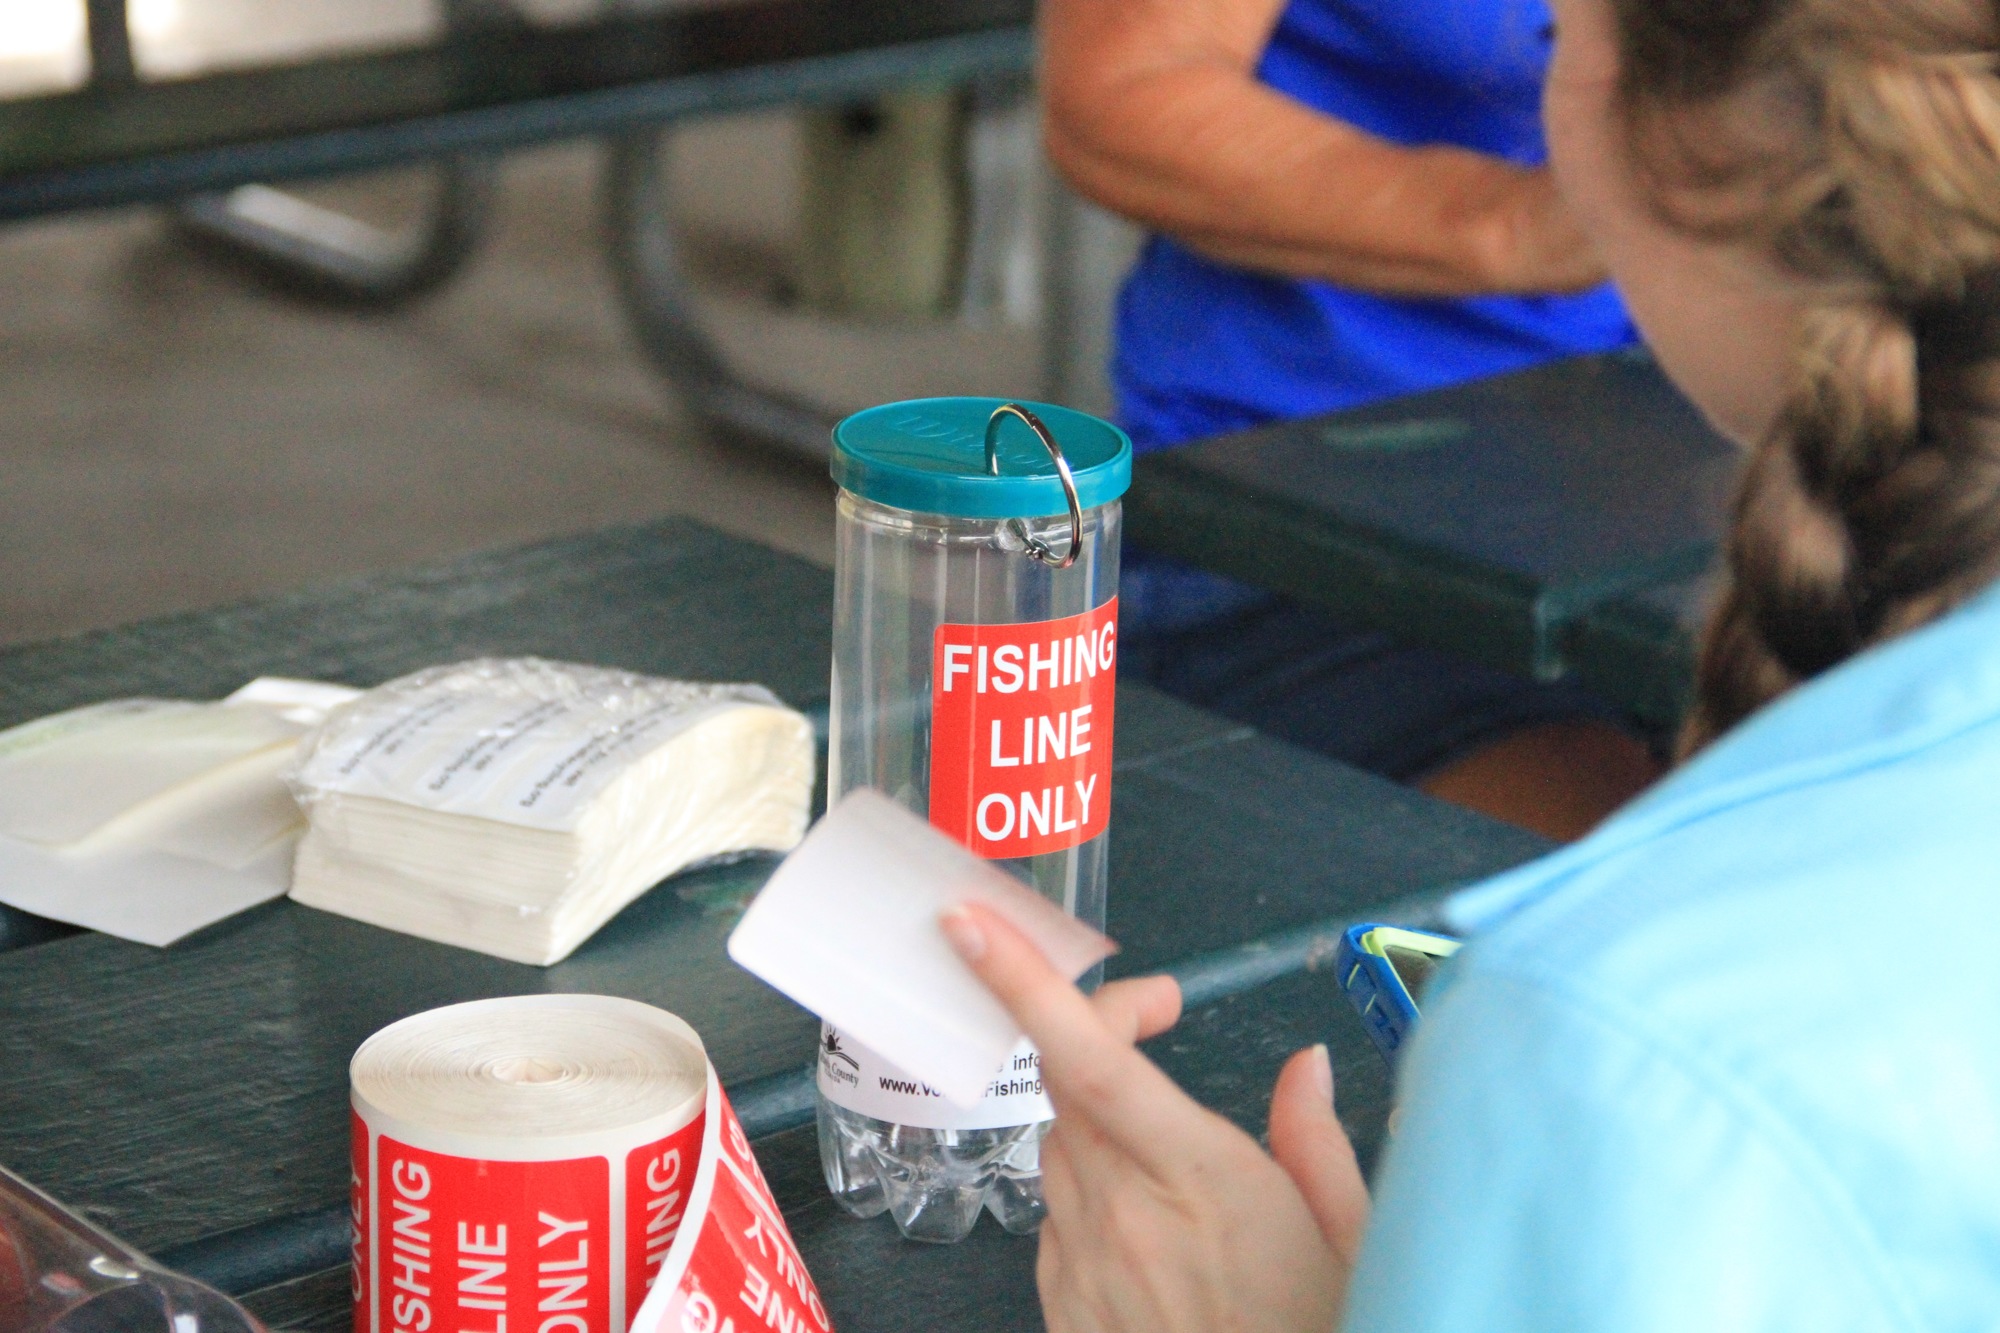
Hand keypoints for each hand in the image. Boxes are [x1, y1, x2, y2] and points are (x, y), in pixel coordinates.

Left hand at [943, 903, 1369, 1332]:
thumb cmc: (1321, 1329)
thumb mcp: (1356, 1240)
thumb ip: (1315, 1141)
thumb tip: (1304, 1063)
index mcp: (1197, 1177)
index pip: (1085, 1061)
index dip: (1022, 986)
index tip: (970, 926)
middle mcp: (1121, 1216)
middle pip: (1066, 1091)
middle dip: (1095, 1039)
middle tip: (1154, 1017)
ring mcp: (1084, 1271)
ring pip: (1059, 1154)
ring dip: (1096, 1120)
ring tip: (1168, 1142)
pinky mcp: (1066, 1313)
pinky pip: (1057, 1224)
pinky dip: (1091, 1197)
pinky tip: (1152, 1226)